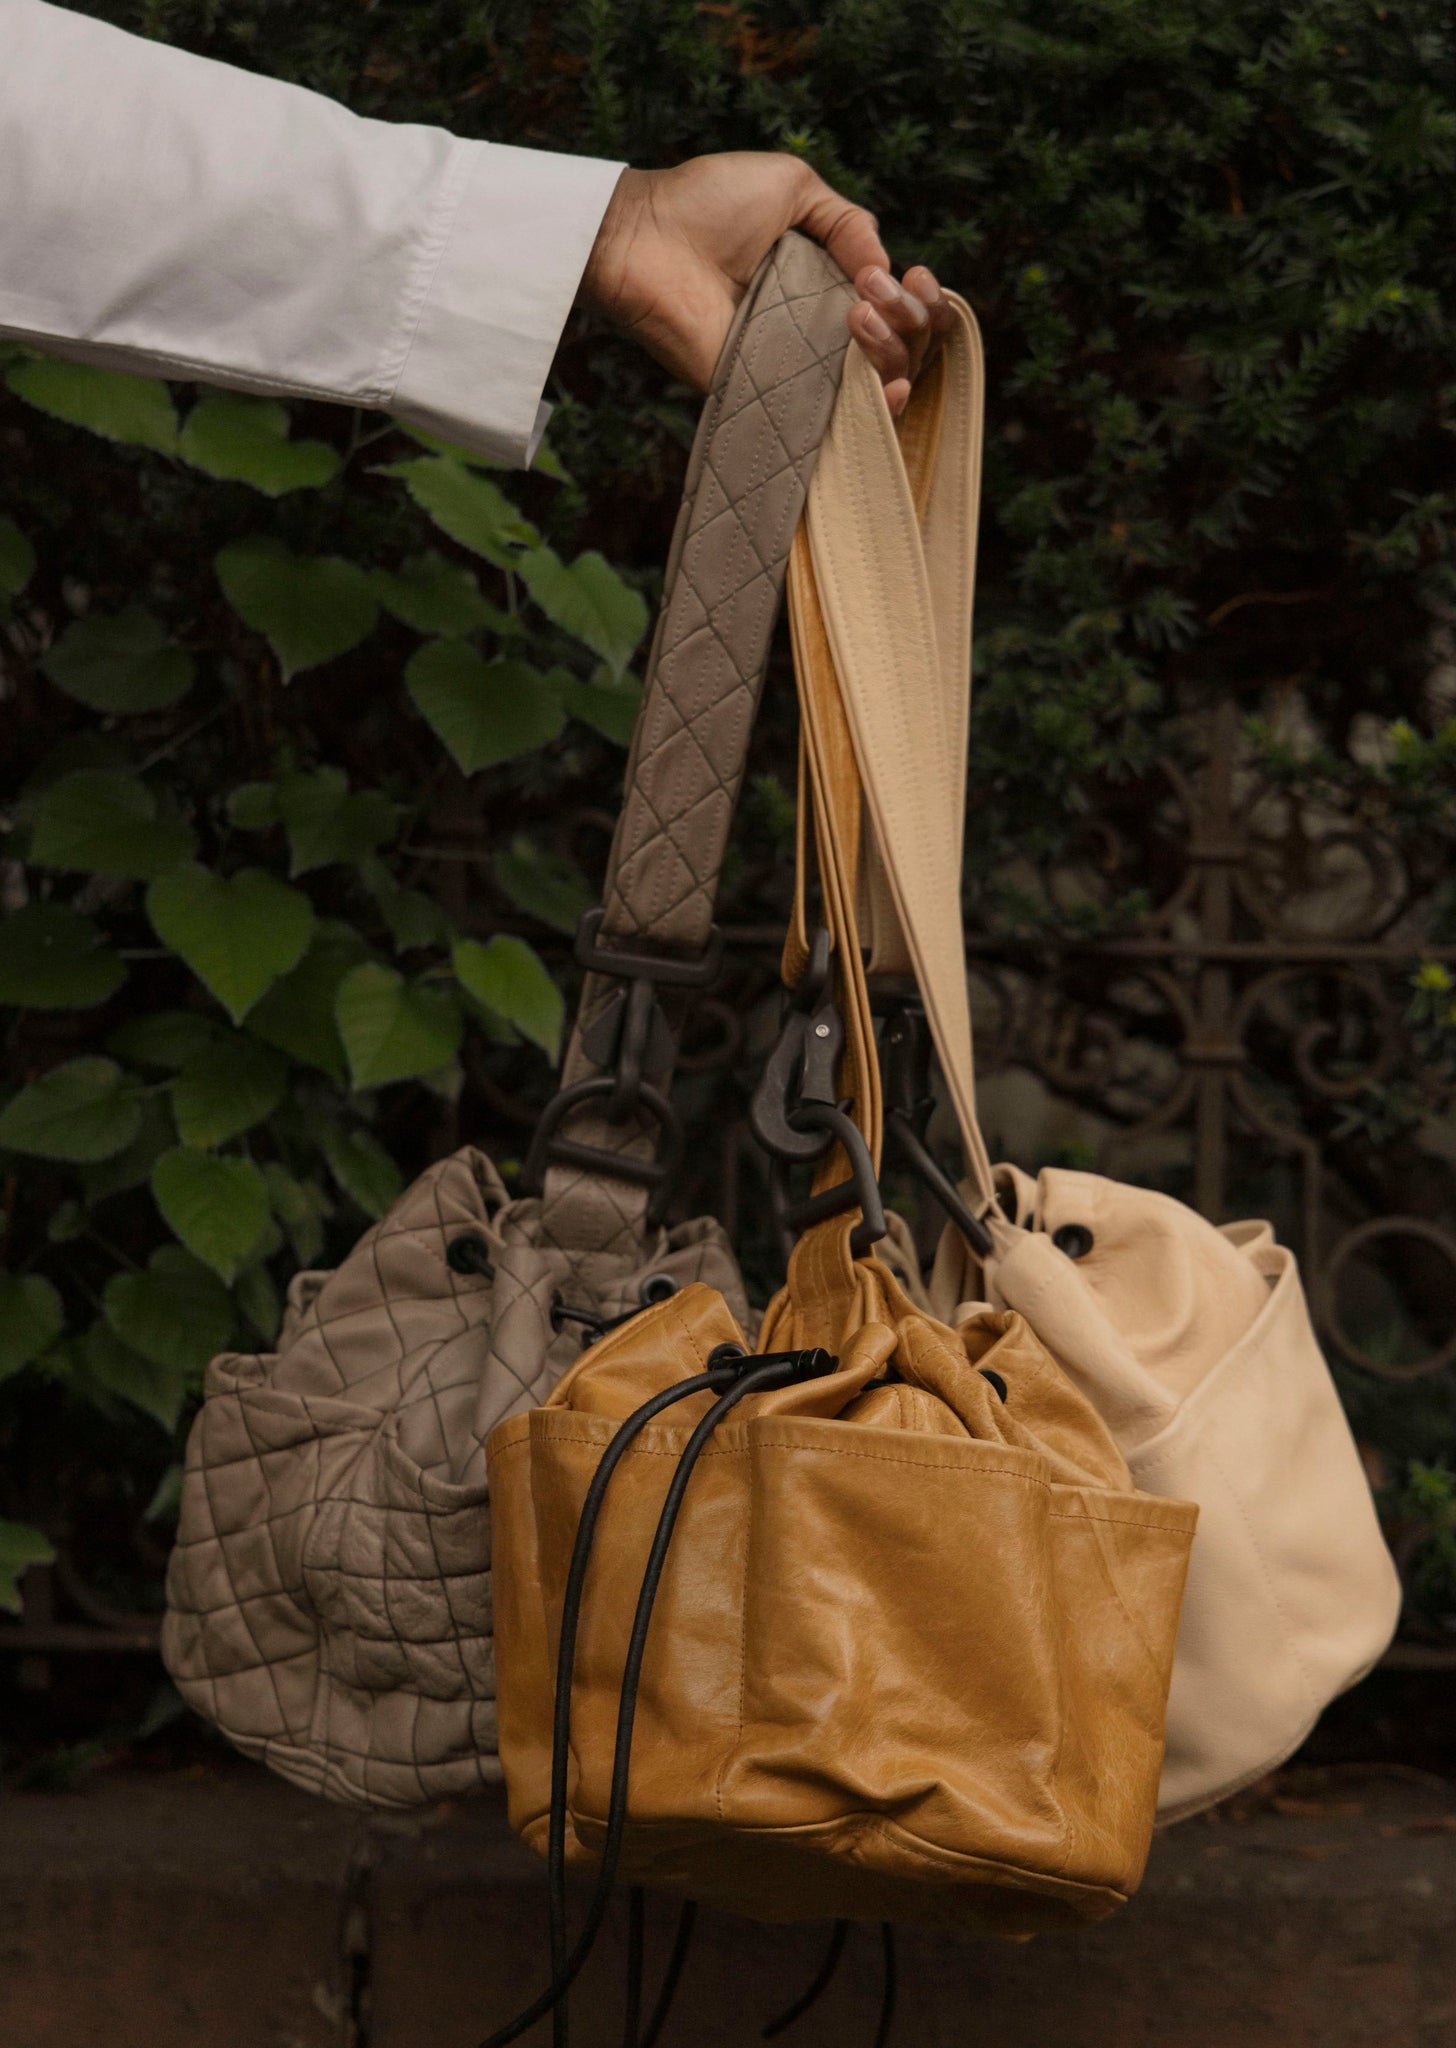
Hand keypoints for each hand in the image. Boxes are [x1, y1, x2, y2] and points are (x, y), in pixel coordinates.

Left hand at [580, 154, 953, 416]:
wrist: (649, 239)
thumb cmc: (705, 204)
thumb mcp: (792, 186)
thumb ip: (848, 221)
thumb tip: (885, 270)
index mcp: (829, 279)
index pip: (897, 307)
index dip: (921, 300)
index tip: (914, 276)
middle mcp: (820, 326)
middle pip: (902, 346)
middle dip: (910, 319)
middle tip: (869, 291)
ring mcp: (800, 364)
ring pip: (882, 383)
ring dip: (893, 352)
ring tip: (857, 316)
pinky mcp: (773, 394)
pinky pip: (838, 418)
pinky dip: (877, 411)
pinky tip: (884, 385)